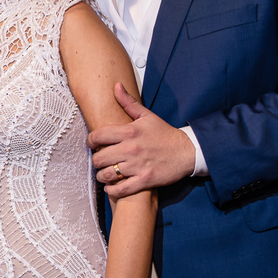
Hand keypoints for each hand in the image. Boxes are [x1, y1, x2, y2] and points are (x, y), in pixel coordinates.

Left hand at [88, 83, 194, 197]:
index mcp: (129, 132)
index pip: (98, 136)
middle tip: (100, 160)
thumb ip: (128, 103)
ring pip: (107, 174)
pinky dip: (112, 190)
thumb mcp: (147, 116)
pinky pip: (120, 190)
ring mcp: (137, 166)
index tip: (92, 144)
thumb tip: (116, 86)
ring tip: (104, 174)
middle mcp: (131, 149)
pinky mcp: (145, 180)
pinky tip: (111, 187)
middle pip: (99, 158)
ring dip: (102, 176)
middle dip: (96, 160)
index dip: (90, 141)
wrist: (187, 152)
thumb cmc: (165, 134)